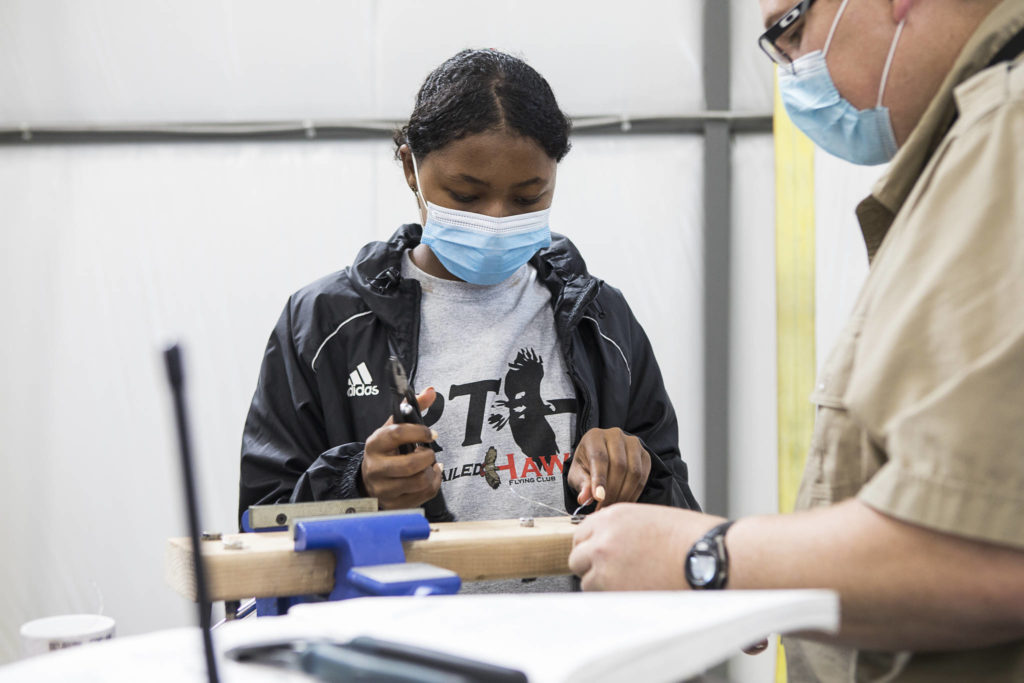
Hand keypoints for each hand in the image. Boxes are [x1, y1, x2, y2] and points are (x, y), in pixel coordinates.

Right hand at [361, 388, 441, 509]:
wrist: (368, 479)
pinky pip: (424, 495)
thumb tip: (431, 391)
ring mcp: (384, 489)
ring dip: (432, 471)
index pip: (398, 433)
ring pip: (420, 481)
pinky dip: (434, 483)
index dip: (420, 431)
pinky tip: (430, 476)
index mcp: (374, 444)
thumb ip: (411, 408)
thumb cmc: (386, 450)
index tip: (431, 434)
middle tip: (428, 452)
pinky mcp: (394, 505)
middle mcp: (376, 468)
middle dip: (428, 456)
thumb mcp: (392, 428)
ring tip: (429, 464)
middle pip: (411, 464)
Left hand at [567, 427, 650, 509]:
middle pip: (619, 465)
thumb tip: (584, 498)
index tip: (599, 498)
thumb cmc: (587, 465)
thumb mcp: (578, 474)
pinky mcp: (645, 455)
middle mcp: (615, 435)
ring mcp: (633, 443)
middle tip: (604, 509)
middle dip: (612, 491)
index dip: (600, 479)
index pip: (599, 457)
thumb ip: (582, 484)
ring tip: (613, 506)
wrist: (602, 458)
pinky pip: (643, 476)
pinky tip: (624, 501)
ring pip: (633, 472)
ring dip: (624, 494)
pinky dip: (634, 493)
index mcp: (595, 436)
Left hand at [569, 503, 724, 590]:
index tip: (601, 554)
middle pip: (577, 556)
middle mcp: (604, 538)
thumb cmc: (692, 539)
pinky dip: (613, 598)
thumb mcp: (651, 519)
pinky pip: (600, 597)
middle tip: (613, 572)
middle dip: (591, 565)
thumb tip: (614, 544)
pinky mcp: (613, 589)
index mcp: (614, 516)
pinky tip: (635, 592)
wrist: (709, 558)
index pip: (582, 533)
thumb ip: (625, 530)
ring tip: (631, 583)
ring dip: (602, 584)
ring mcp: (605, 564)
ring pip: (586, 580)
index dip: (592, 546)